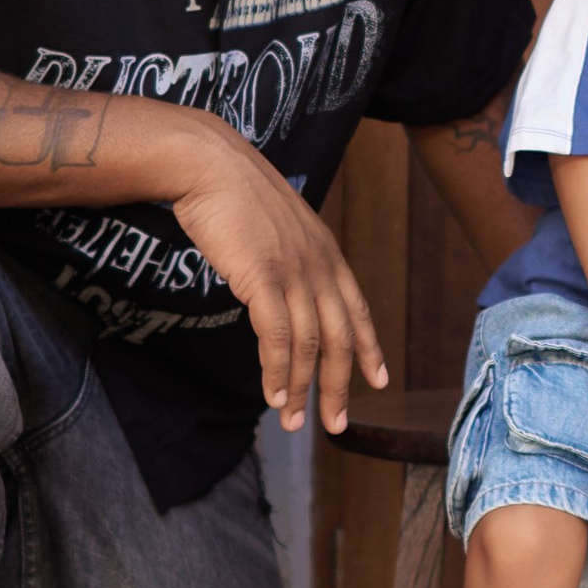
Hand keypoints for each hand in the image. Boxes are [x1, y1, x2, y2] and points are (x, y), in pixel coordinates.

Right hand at [168, 132, 386, 436]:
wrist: (209, 164)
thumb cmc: (234, 193)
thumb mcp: (277, 226)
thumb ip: (289, 257)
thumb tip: (283, 288)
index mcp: (327, 251)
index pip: (357, 308)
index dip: (370, 347)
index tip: (378, 379)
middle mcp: (319, 264)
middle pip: (340, 337)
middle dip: (340, 386)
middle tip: (336, 424)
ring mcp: (294, 271)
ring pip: (310, 345)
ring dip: (302, 389)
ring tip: (294, 422)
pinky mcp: (263, 278)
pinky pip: (278, 337)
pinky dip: (278, 371)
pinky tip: (273, 395)